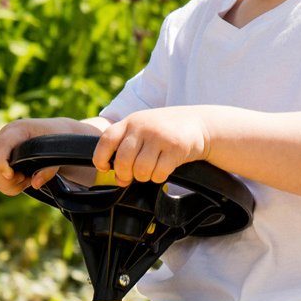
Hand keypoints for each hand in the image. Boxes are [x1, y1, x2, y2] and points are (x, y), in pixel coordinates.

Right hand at [0, 116, 107, 195]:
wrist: (53, 132)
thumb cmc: (56, 138)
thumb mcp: (59, 151)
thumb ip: (49, 169)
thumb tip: (36, 184)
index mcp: (17, 130)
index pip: (2, 146)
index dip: (1, 163)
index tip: (11, 175)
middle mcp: (3, 137)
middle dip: (7, 179)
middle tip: (26, 180)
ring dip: (7, 184)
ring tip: (26, 180)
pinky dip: (6, 186)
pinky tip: (21, 182)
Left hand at [92, 107, 211, 185]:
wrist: (199, 123)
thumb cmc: (165, 131)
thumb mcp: (142, 130)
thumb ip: (127, 149)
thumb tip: (119, 179)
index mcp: (130, 121)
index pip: (106, 140)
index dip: (101, 158)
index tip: (106, 167)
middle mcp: (143, 127)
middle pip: (123, 161)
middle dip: (125, 174)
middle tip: (131, 176)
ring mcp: (159, 137)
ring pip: (141, 170)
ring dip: (144, 177)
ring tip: (150, 170)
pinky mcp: (175, 148)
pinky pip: (158, 174)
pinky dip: (159, 177)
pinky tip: (163, 169)